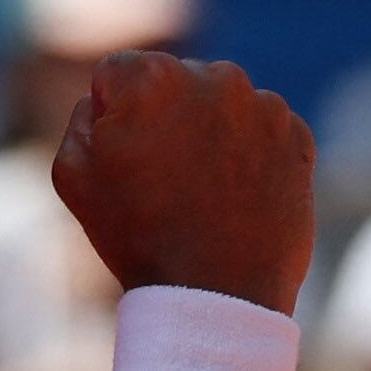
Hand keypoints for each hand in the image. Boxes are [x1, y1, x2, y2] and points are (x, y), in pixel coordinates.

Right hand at [51, 51, 316, 310]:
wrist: (218, 295)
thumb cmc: (136, 236)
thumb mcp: (73, 173)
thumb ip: (83, 115)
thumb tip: (107, 99)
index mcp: (152, 75)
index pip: (119, 75)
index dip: (113, 119)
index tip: (126, 160)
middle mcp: (215, 75)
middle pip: (175, 82)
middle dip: (166, 118)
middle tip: (165, 180)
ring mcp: (264, 105)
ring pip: (222, 105)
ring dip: (210, 133)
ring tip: (203, 194)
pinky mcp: (298, 137)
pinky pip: (263, 131)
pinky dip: (250, 155)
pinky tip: (236, 197)